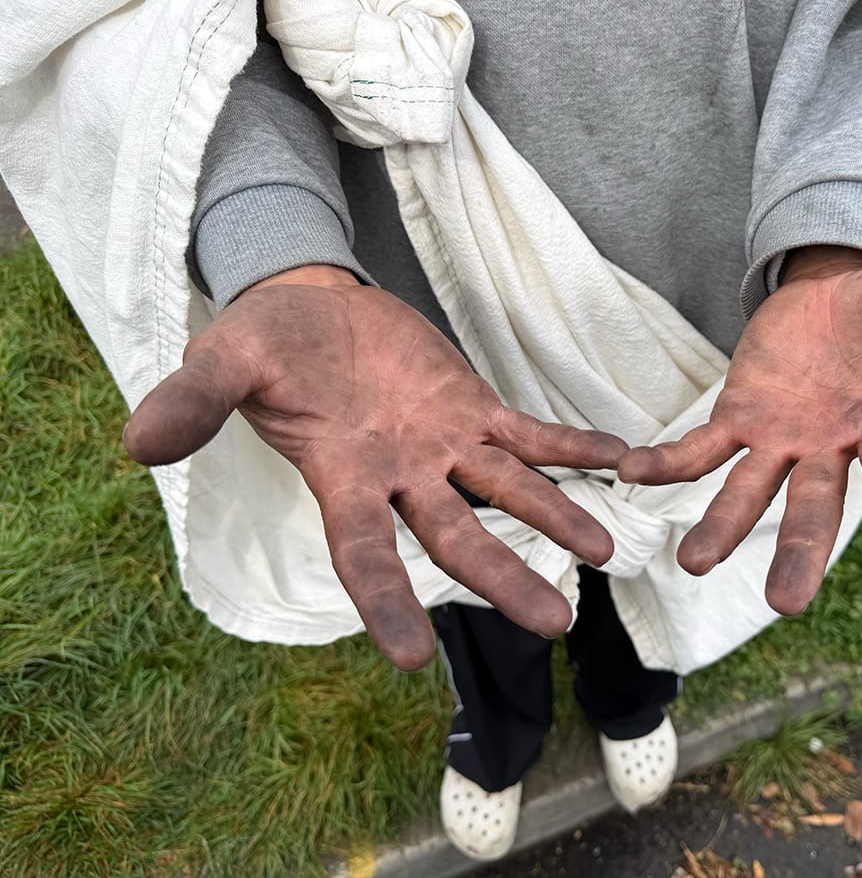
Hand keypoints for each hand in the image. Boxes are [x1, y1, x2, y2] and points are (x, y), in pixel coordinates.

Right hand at [123, 266, 627, 669]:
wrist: (312, 309)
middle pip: (458, 537)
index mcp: (342, 477)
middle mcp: (401, 475)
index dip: (385, 601)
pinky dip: (569, 445)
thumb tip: (137, 445)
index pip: (362, 552)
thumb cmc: (264, 345)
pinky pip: (529, 431)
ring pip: (508, 491)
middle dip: (503, 579)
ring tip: (604, 552)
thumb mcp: (223, 362)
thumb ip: (193, 403)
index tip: (413, 657)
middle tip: (553, 625)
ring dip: (555, 519)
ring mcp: (443, 443)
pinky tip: (618, 457)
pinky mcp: (473, 407)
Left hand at [618, 246, 861, 614]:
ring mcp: (782, 437)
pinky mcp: (740, 413)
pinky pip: (701, 445)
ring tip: (691, 562)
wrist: (842, 295)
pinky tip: (630, 473)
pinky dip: (669, 461)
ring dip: (723, 526)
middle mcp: (831, 447)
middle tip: (785, 603)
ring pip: (750, 491)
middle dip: (800, 551)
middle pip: (816, 507)